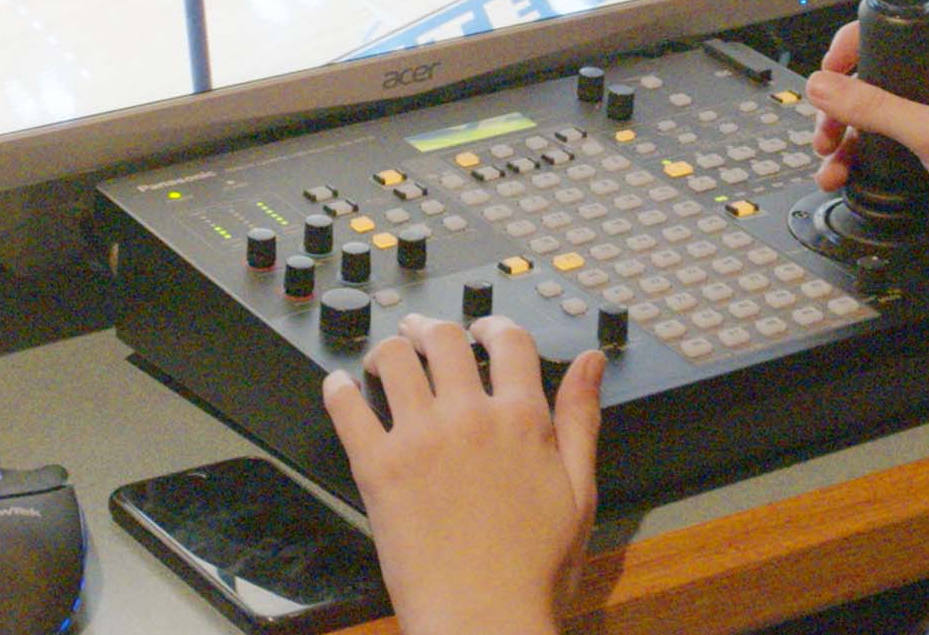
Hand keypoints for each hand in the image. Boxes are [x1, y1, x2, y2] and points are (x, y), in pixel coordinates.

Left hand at [323, 315, 602, 634]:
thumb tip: (591, 361)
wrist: (485, 620)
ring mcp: (419, 439)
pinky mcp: (377, 468)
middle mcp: (469, 417)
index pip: (508, 339)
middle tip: (420, 334)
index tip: (482, 328)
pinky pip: (346, 408)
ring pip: (391, 359)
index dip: (493, 324)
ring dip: (385, 350)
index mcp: (522, 419)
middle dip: (429, 327)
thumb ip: (581, 418)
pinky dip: (338, 388)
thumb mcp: (579, 492)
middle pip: (442, 337)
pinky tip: (340, 387)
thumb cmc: (534, 570)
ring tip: (382, 360)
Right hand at [808, 23, 928, 286]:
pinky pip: (894, 148)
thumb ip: (874, 107)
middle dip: (847, 106)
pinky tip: (844, 177)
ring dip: (851, 137)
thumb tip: (819, 84)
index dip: (860, 46)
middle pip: (885, 80)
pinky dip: (868, 160)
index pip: (903, 35)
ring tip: (828, 161)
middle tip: (824, 130)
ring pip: (885, 118)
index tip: (830, 70)